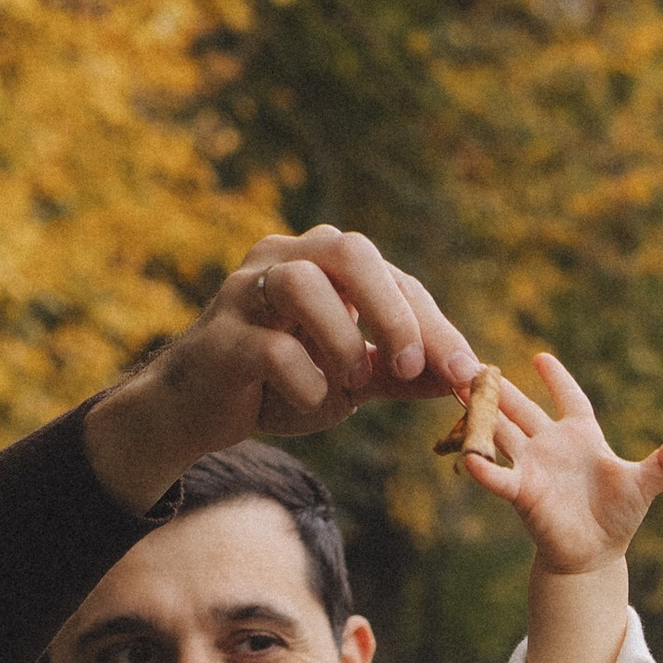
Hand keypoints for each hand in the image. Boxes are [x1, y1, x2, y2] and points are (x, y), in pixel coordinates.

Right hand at [85, 225, 478, 513]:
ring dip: (342, 338)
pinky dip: (303, 379)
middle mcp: (282, 261)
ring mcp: (244, 294)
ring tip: (352, 381)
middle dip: (392, 310)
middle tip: (415, 364)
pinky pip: (269, 348)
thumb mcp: (349, 379)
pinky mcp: (218, 338)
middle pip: (348, 251)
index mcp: (322, 263)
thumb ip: (400, 373)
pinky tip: (311, 399)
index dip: (435, 324)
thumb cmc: (276, 385)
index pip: (392, 278)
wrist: (196, 412)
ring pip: (302, 285)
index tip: (466, 373)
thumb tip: (466, 378)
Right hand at [465, 355, 662, 574]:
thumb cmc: (618, 516)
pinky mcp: (523, 493)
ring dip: (482, 414)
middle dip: (499, 390)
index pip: (570, 398)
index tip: (541, 357)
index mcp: (582, 436)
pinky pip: (500, 478)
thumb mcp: (645, 485)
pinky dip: (485, 469)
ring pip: (502, 433)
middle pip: (521, 410)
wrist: (596, 554)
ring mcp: (533, 467)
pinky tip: (470, 458)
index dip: (557, 379)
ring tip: (459, 390)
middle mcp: (552, 445)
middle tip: (474, 365)